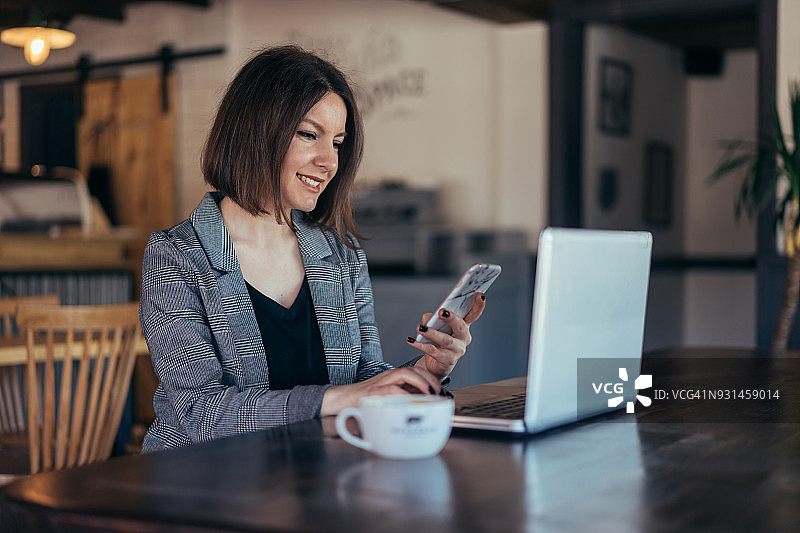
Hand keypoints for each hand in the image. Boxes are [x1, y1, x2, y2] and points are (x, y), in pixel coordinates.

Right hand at [320, 366, 443, 415]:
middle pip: (414, 369)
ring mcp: (381, 382)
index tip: (443, 392)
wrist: (340, 400)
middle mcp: (388, 377)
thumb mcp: (386, 399)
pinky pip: (392, 390)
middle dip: (431, 379)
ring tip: (431, 393)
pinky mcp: (373, 391)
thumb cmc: (363, 402)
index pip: (416, 372)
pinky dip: (405, 395)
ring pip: (405, 373)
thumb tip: (422, 407)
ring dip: (421, 382)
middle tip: (440, 393)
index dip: (432, 380)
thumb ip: (402, 400)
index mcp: (393, 379)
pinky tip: (412, 402)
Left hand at [409, 292, 485, 380]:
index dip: (478, 305)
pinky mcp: (447, 360)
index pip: (473, 315)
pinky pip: (433, 351)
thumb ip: (433, 319)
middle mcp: (464, 338)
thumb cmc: (438, 341)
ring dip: (432, 333)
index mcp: (464, 326)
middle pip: (460, 326)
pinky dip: (420, 344)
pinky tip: (411, 340)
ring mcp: (457, 350)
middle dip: (452, 318)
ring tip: (420, 328)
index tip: (479, 294)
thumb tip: (427, 318)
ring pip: (445, 340)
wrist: (437, 365)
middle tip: (442, 311)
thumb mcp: (437, 327)